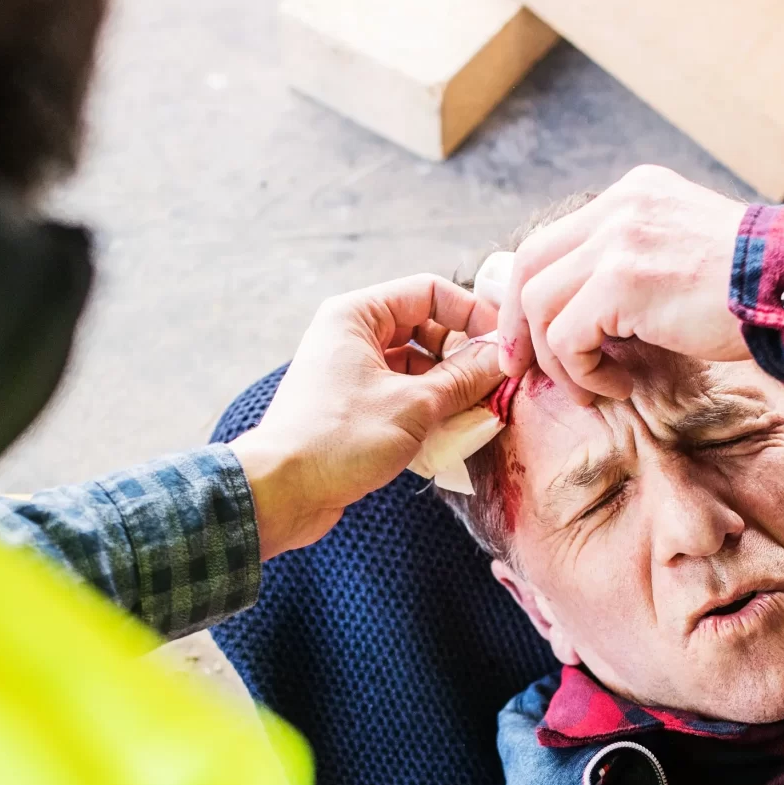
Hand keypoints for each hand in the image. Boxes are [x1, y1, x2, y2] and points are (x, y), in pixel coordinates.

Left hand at [230, 275, 506, 557]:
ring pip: (418, 367)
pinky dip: (429, 410)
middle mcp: (353, 336)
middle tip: (494, 385)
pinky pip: (404, 396)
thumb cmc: (337, 439)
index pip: (429, 292)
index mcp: (357, 315)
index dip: (470, 314)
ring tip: (478, 413)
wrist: (281, 492)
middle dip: (463, 356)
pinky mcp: (355, 408)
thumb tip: (500, 359)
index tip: (502, 344)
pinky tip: (452, 435)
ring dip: (450, 388)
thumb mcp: (413, 405)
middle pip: (426, 329)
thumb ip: (463, 379)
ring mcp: (353, 373)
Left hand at [505, 165, 751, 401]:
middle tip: (522, 369)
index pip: (553, 239)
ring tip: (592, 388)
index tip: (528, 339)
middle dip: (517, 325)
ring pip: (541, 304)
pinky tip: (617, 386)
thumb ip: (636, 263)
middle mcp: (620, 207)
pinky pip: (568, 337)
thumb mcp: (686, 252)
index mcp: (634, 194)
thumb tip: (584, 315)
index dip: (527, 293)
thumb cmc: (755, 287)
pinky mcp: (623, 281)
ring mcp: (618, 240)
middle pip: (529, 264)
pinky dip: (582, 372)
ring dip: (557, 361)